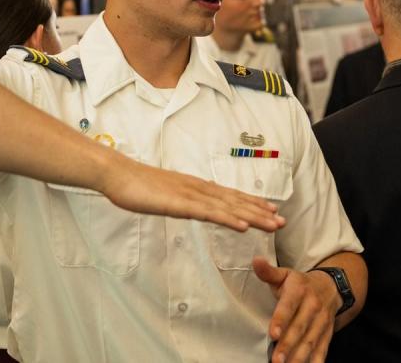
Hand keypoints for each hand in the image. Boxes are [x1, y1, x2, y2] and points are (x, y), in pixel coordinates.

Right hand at [100, 160, 285, 232]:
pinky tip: (243, 227)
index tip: (270, 210)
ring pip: (229, 207)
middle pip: (235, 201)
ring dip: (253, 216)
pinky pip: (209, 213)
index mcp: (195, 186)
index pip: (229, 195)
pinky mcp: (180, 204)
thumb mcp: (164, 193)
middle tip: (282, 220)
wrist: (118, 174)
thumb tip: (189, 205)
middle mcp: (199, 188)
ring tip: (273, 224)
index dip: (251, 203)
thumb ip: (180, 199)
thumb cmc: (137, 184)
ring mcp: (191, 195)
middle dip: (260, 211)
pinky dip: (229, 219)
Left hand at [253, 257, 340, 362]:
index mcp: (299, 290)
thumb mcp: (285, 275)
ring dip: (300, 356)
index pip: (289, 306)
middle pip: (300, 327)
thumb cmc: (300, 284)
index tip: (273, 333)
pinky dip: (317, 361)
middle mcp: (313, 306)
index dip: (281, 319)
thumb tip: (255, 261)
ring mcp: (322, 321)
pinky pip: (323, 349)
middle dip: (288, 345)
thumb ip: (269, 272)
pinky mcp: (327, 333)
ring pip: (311, 341)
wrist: (331, 287)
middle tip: (276, 360)